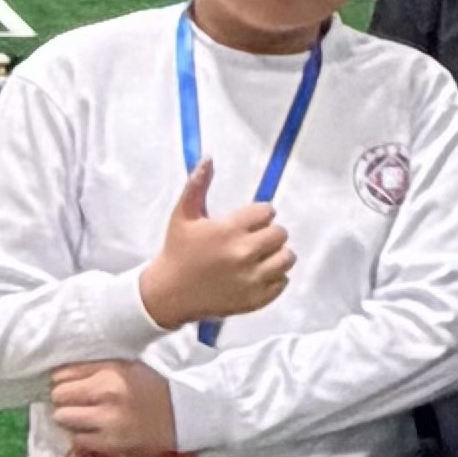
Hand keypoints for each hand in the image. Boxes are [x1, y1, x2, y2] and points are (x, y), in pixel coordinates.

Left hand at [47, 361, 176, 456]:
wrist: (185, 415)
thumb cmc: (154, 387)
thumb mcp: (125, 368)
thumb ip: (92, 369)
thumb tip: (56, 377)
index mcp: (110, 373)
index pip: (61, 376)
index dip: (63, 381)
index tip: (72, 387)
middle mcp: (107, 395)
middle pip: (59, 397)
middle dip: (64, 400)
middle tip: (76, 404)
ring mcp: (108, 421)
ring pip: (64, 418)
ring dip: (70, 419)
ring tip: (85, 418)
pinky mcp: (112, 444)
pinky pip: (78, 439)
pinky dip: (82, 435)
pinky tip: (95, 431)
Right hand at [138, 160, 292, 329]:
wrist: (170, 293)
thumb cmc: (178, 251)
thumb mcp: (183, 215)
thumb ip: (197, 185)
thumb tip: (208, 158)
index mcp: (228, 231)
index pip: (267, 212)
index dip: (259, 214)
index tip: (248, 221)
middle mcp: (243, 254)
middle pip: (281, 233)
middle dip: (269, 233)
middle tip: (253, 239)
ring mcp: (252, 279)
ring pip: (287, 258)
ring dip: (276, 255)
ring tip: (258, 256)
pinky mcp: (257, 299)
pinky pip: (283, 282)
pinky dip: (274, 277)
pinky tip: (255, 274)